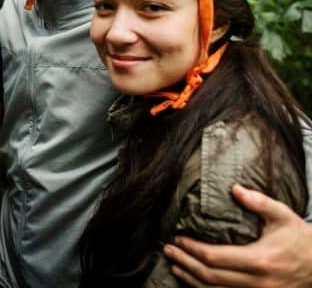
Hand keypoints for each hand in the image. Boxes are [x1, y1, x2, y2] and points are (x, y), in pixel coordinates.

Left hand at [163, 184, 311, 287]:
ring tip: (175, 264)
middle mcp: (256, 282)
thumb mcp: (283, 216)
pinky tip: (192, 280)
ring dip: (190, 279)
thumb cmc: (299, 239)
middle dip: (185, 262)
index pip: (214, 257)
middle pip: (210, 276)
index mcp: (260, 260)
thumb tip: (235, 188)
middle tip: (168, 249)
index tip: (178, 238)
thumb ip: (259, 202)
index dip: (192, 249)